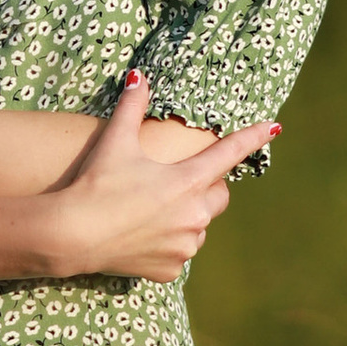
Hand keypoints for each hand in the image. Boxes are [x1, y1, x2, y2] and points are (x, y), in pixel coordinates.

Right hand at [46, 72, 277, 281]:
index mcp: (187, 181)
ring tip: (151, 212)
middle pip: (219, 196)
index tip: (273, 128)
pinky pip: (180, 253)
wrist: (73, 235)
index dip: (252, 138)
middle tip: (175, 183)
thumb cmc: (96, 184)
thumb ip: (132, 107)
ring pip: (199, 227)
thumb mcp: (115, 142)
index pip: (230, 154)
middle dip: (206, 187)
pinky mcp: (171, 270)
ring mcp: (185, 245)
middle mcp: (194, 215)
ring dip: (187, 218)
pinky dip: (169, 244)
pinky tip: (142, 236)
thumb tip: (139, 75)